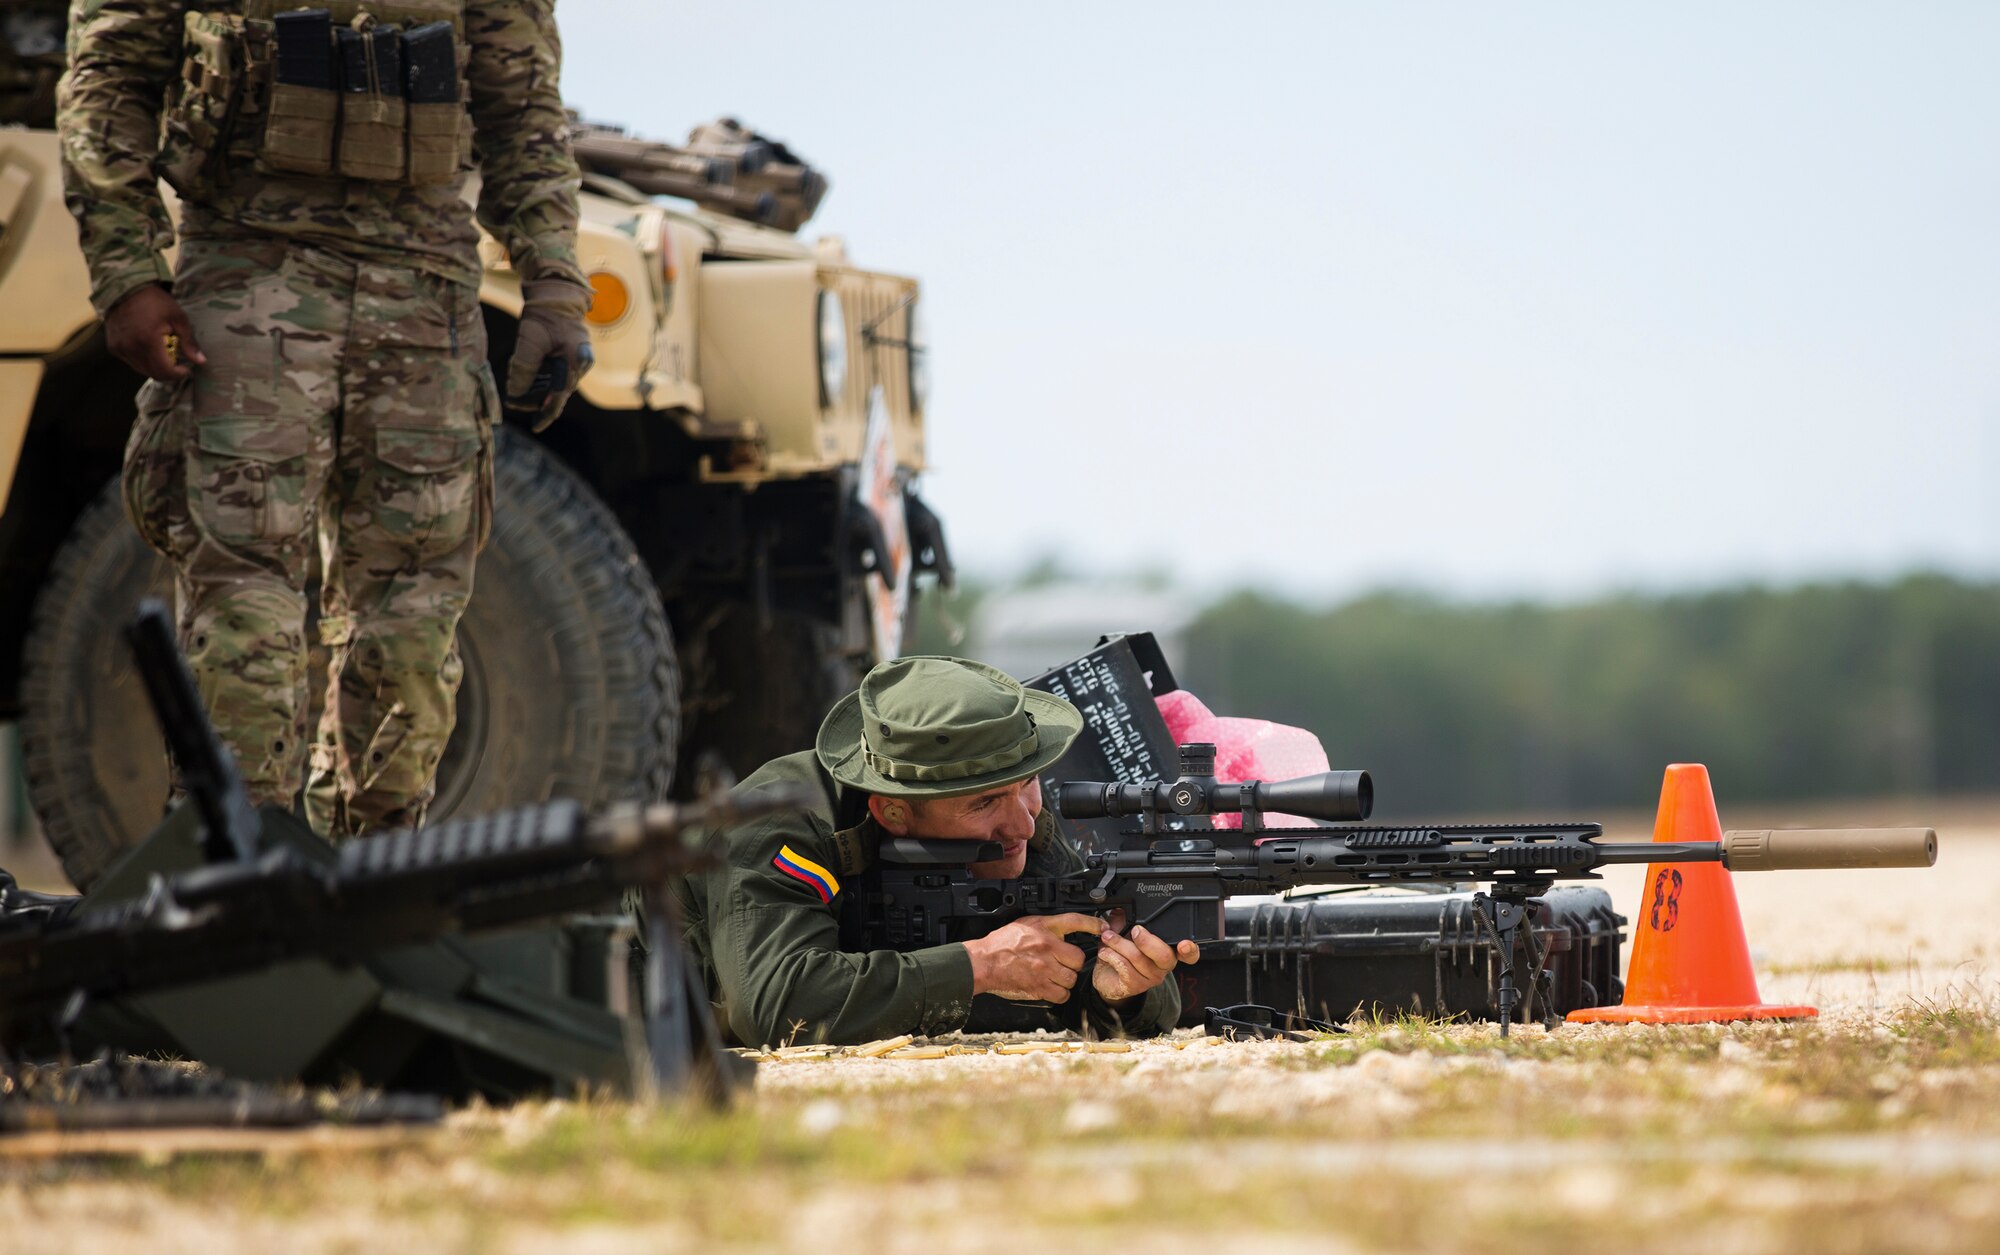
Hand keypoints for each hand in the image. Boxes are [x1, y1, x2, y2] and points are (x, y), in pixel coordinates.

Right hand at [104, 284, 203, 381]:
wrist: (125, 288)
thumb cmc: (155, 301)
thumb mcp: (178, 318)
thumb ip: (189, 342)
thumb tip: (201, 361)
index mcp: (148, 340)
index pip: (165, 371)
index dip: (178, 374)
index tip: (186, 368)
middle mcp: (131, 347)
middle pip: (153, 374)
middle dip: (169, 373)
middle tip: (178, 364)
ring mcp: (119, 348)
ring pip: (142, 370)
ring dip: (156, 367)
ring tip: (165, 355)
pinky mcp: (113, 347)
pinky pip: (131, 362)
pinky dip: (143, 361)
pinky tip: (150, 349)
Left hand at [506, 279, 592, 429]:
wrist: (555, 294)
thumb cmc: (545, 315)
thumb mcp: (530, 343)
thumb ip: (523, 369)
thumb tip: (515, 393)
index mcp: (575, 363)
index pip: (560, 396)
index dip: (546, 414)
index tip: (535, 427)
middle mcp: (578, 366)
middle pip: (556, 393)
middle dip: (534, 400)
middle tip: (514, 401)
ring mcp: (574, 361)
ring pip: (553, 385)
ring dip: (534, 389)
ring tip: (516, 389)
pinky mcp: (566, 356)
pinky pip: (552, 374)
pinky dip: (538, 377)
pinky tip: (524, 376)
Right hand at [963, 912, 1103, 1002]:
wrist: (984, 962)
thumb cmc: (1002, 943)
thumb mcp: (1026, 924)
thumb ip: (1047, 927)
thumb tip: (1065, 932)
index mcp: (1044, 929)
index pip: (1075, 921)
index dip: (1093, 924)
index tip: (1102, 927)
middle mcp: (1047, 948)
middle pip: (1078, 958)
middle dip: (1072, 962)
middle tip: (1062, 962)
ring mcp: (1044, 969)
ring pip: (1072, 978)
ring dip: (1066, 979)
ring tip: (1055, 976)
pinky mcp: (1039, 988)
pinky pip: (1062, 995)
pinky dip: (1059, 993)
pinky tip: (1051, 987)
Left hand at [1092, 910, 1199, 1006]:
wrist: (1106, 976)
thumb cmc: (1121, 953)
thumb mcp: (1125, 931)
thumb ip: (1127, 919)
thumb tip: (1123, 908)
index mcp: (1168, 950)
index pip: (1189, 954)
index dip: (1190, 950)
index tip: (1184, 944)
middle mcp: (1163, 966)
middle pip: (1164, 955)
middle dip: (1146, 940)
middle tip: (1134, 930)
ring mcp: (1150, 978)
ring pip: (1138, 958)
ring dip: (1118, 943)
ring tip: (1107, 937)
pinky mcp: (1134, 985)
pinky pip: (1124, 966)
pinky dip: (1111, 954)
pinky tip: (1105, 951)